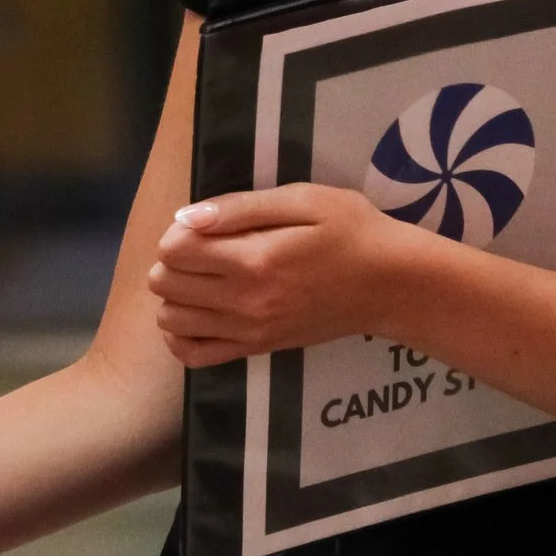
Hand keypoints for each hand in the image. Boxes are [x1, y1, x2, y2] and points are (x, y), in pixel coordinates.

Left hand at [148, 184, 405, 366]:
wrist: (389, 284)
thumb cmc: (351, 231)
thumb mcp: (304, 200)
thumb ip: (243, 208)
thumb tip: (187, 217)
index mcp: (254, 260)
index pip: (174, 251)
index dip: (178, 230)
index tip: (204, 223)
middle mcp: (244, 302)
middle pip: (166, 285)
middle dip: (173, 260)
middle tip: (204, 245)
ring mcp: (249, 332)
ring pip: (172, 320)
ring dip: (175, 294)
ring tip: (204, 275)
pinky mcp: (256, 349)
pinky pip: (194, 355)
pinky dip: (182, 334)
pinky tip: (199, 312)